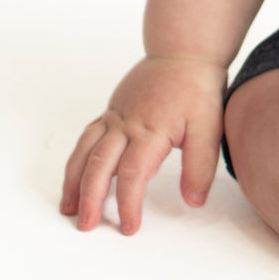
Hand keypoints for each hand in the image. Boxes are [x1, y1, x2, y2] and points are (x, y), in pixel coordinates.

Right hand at [60, 55, 226, 233]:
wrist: (184, 52)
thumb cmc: (197, 89)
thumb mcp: (209, 126)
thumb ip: (200, 165)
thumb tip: (193, 200)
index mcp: (150, 131)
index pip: (132, 175)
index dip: (128, 204)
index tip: (128, 227)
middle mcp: (126, 125)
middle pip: (99, 166)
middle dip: (89, 198)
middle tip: (85, 225)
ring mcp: (115, 117)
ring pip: (85, 151)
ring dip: (74, 180)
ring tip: (68, 207)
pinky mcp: (112, 111)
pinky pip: (87, 136)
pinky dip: (78, 157)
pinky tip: (76, 173)